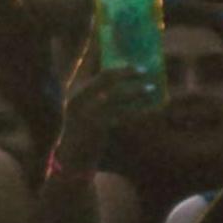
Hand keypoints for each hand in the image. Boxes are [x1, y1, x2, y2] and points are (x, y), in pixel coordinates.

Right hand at [52, 56, 161, 178]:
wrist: (71, 162)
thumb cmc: (81, 135)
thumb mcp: (81, 111)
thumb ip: (94, 95)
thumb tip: (119, 79)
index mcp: (74, 93)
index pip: (91, 69)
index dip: (108, 61)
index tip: (124, 60)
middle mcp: (78, 98)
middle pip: (106, 77)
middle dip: (127, 72)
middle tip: (144, 70)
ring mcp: (86, 111)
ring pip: (116, 95)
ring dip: (136, 90)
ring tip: (151, 88)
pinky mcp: (97, 126)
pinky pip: (122, 113)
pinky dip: (137, 109)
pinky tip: (148, 107)